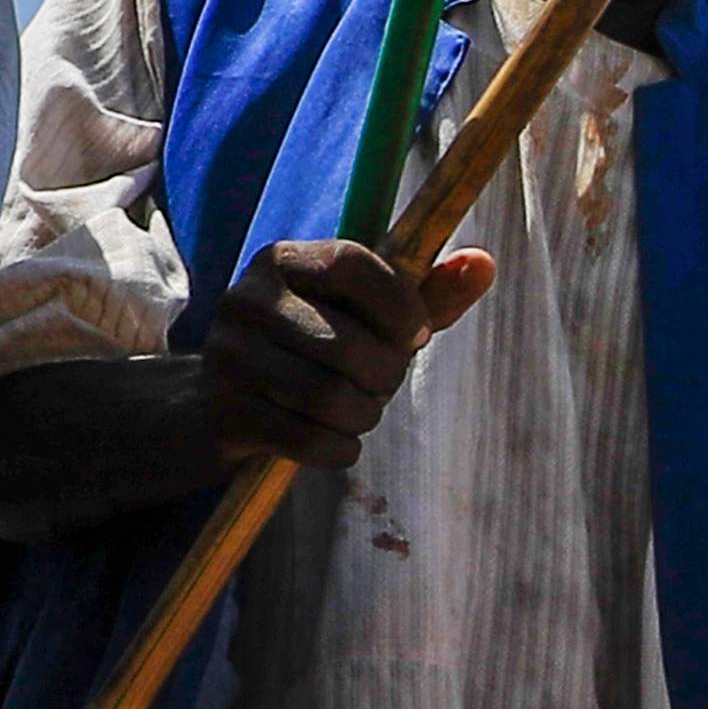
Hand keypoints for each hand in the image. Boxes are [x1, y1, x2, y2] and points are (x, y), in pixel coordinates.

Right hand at [202, 234, 497, 473]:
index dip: (399, 305)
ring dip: (363, 415)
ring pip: (327, 397)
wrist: (223, 405)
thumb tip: (484, 262)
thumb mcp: (366, 316)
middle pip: (347, 343)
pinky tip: (337, 441)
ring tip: (360, 411)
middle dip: (386, 376)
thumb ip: (426, 294)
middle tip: (383, 385)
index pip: (352, 263)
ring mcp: (229, 355)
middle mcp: (248, 298)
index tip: (417, 336)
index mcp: (285, 259)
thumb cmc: (314, 351)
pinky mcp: (225, 410)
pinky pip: (305, 439)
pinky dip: (339, 449)